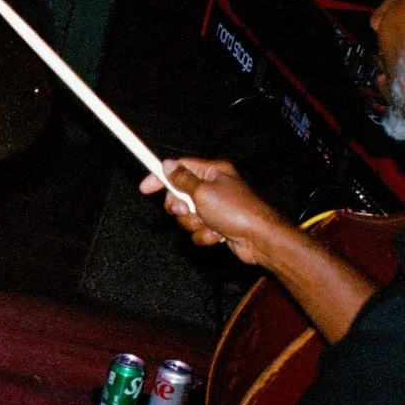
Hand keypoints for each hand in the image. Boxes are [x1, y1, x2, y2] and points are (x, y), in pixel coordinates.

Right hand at [140, 156, 284, 264]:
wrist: (259, 239)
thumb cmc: (237, 211)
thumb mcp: (203, 192)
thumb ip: (182, 180)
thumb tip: (167, 165)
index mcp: (212, 173)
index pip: (179, 168)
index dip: (160, 177)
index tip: (145, 187)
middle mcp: (213, 188)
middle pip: (179, 195)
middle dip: (179, 207)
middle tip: (186, 210)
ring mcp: (215, 208)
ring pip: (186, 216)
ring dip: (194, 224)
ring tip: (209, 224)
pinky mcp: (217, 225)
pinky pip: (197, 230)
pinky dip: (204, 235)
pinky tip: (218, 235)